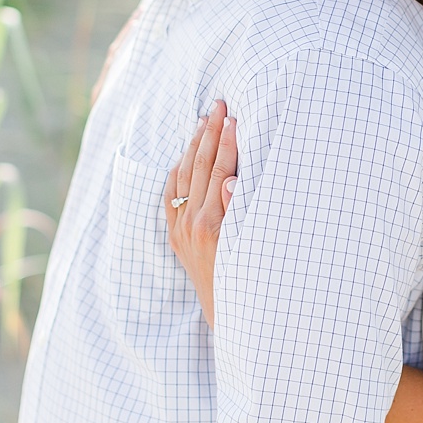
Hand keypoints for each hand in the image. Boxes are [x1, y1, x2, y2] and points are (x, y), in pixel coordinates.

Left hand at [165, 101, 239, 327]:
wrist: (231, 317)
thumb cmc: (251, 282)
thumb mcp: (251, 248)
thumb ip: (240, 211)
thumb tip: (229, 181)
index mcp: (212, 224)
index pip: (219, 170)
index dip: (227, 141)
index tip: (234, 116)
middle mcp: (190, 225)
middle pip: (198, 167)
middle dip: (208, 132)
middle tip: (218, 104)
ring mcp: (180, 231)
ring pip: (182, 177)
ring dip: (192, 145)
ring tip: (202, 119)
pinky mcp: (176, 237)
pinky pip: (170, 196)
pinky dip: (177, 171)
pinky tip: (185, 156)